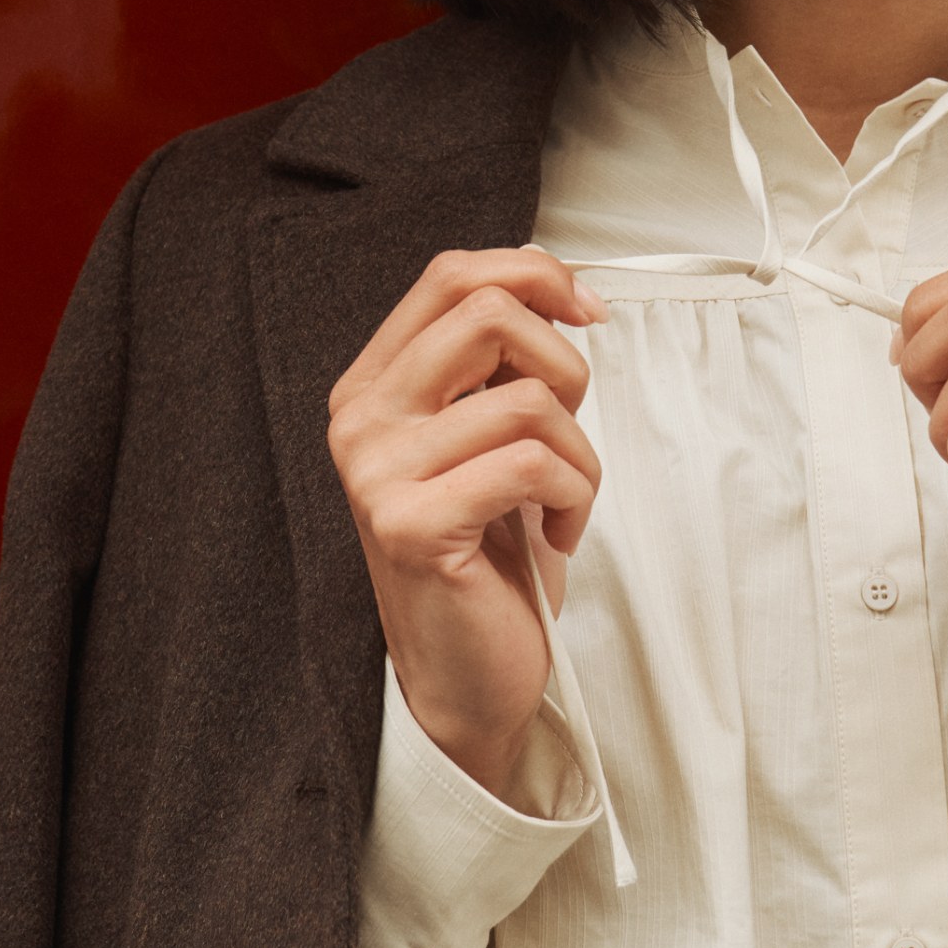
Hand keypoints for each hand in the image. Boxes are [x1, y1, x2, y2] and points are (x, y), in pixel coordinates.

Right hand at [328, 248, 607, 798]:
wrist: (469, 673)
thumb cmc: (492, 553)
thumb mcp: (492, 434)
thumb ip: (499, 362)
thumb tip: (562, 289)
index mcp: (374, 385)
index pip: (450, 275)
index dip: (534, 274)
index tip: (586, 313)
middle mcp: (361, 418)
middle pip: (486, 312)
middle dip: (565, 362)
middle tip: (571, 425)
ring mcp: (377, 472)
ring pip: (529, 398)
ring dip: (582, 455)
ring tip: (564, 501)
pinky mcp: (411, 525)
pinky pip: (533, 464)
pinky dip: (575, 498)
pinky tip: (554, 536)